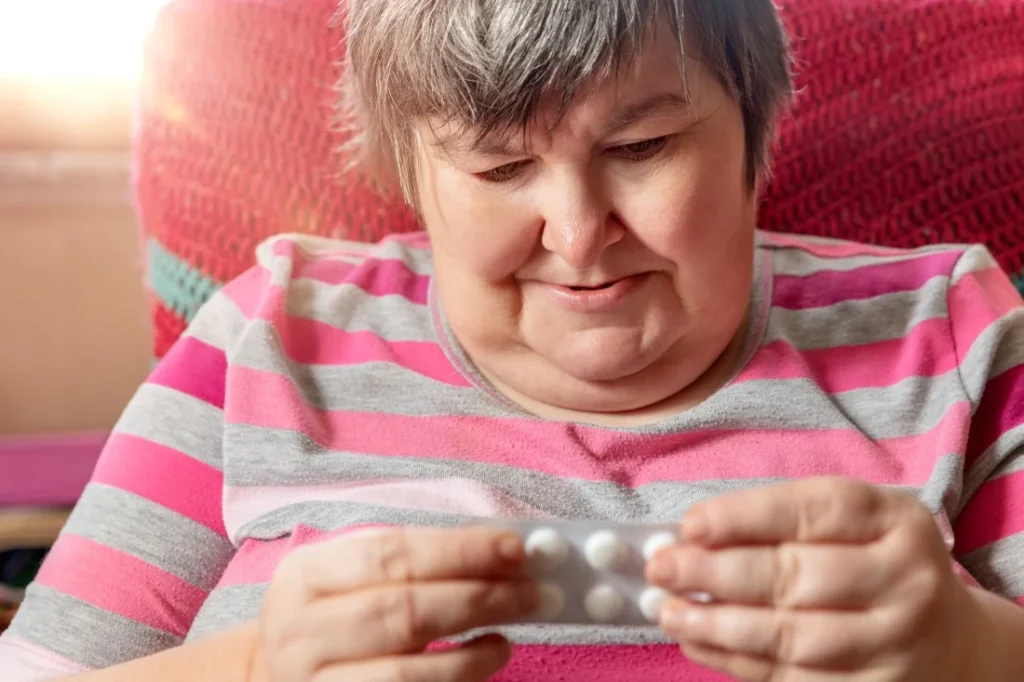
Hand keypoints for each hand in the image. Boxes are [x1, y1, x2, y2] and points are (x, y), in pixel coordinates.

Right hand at [253, 526, 539, 681]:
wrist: (271, 681)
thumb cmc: (328, 619)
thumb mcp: (341, 578)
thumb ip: (409, 562)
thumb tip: (499, 554)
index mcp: (305, 577)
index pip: (390, 554)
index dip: (458, 550)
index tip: (515, 548)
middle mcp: (301, 633)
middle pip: (404, 612)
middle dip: (479, 598)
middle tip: (534, 593)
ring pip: (407, 675)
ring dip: (472, 655)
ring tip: (508, 638)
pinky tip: (481, 669)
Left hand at [645, 477, 984, 680]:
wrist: (953, 642)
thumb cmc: (877, 563)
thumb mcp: (854, 523)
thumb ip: (782, 521)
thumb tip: (691, 535)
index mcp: (895, 521)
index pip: (811, 511)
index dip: (744, 518)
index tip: (689, 526)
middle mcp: (904, 580)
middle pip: (796, 576)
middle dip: (716, 572)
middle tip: (662, 568)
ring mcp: (893, 643)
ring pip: (790, 636)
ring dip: (717, 625)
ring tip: (669, 611)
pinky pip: (791, 679)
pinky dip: (735, 661)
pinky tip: (697, 643)